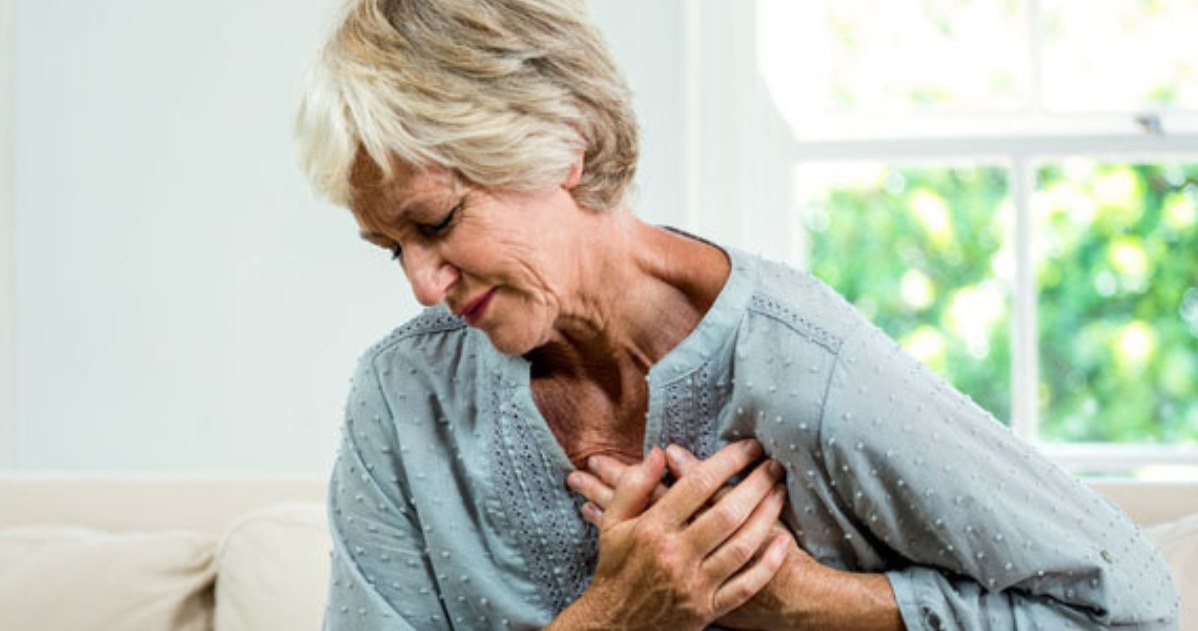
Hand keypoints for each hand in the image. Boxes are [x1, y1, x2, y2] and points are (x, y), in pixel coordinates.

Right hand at [555, 440, 789, 630]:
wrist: (613, 625)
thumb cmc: (615, 567)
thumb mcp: (613, 522)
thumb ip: (633, 485)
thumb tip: (659, 452)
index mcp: (651, 528)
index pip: (696, 486)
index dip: (727, 462)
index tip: (748, 448)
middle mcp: (674, 555)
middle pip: (726, 514)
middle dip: (756, 485)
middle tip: (773, 465)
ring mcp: (693, 584)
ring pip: (740, 547)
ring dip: (766, 516)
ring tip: (780, 492)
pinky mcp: (707, 609)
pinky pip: (745, 586)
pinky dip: (767, 565)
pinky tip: (782, 542)